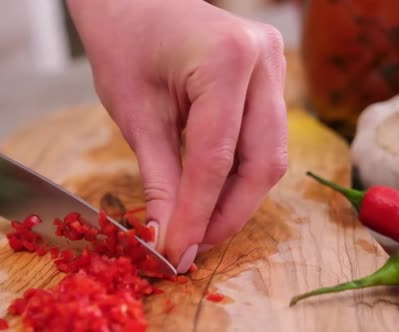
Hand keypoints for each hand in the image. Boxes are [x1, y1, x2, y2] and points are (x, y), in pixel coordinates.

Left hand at [68, 0, 287, 272]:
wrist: (133, 3)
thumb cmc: (124, 44)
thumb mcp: (136, 116)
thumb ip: (159, 179)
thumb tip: (167, 235)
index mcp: (226, 59)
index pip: (217, 157)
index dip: (196, 213)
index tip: (177, 252)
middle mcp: (264, 61)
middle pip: (262, 162)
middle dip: (227, 213)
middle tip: (192, 245)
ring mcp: (274, 67)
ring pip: (269, 155)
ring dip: (236, 198)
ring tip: (198, 225)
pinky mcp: (269, 78)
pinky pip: (263, 139)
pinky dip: (238, 173)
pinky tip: (211, 194)